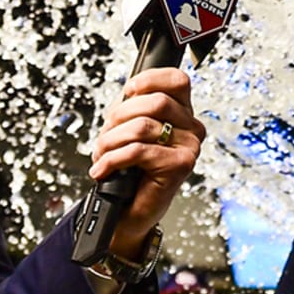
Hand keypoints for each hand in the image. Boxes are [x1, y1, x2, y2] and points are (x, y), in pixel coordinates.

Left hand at [87, 67, 204, 257]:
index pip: (177, 80)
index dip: (150, 79)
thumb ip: (134, 107)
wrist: (128, 214)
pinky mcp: (180, 165)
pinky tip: (102, 169)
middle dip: (119, 116)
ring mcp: (189, 148)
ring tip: (101, 154)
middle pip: (155, 101)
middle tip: (106, 135)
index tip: (128, 91)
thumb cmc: (129, 172)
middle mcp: (192, 129)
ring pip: (142, 126)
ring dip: (110, 141)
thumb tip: (128, 91)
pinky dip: (112, 159)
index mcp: (183, 115)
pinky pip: (138, 151)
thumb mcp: (130, 131)